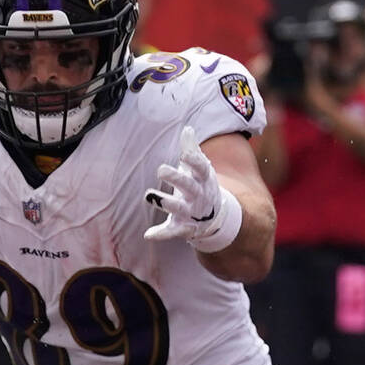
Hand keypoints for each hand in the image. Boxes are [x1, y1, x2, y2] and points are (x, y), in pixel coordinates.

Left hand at [144, 126, 241, 253]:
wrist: (216, 217)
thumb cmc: (200, 186)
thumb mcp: (199, 169)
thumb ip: (192, 150)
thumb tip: (188, 129)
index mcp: (202, 179)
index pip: (201, 168)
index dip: (194, 161)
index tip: (184, 154)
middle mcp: (198, 196)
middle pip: (189, 186)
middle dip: (177, 179)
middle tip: (161, 169)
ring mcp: (191, 213)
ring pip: (179, 208)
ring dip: (165, 202)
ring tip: (149, 195)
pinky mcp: (183, 226)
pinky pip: (172, 231)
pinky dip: (161, 234)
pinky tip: (148, 235)